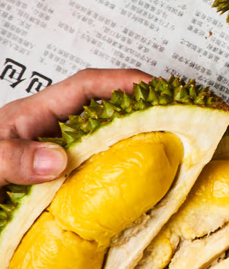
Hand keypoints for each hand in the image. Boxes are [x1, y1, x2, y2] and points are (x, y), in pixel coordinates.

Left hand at [0, 68, 151, 185]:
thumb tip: (58, 159)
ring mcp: (55, 157)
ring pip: (103, 140)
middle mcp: (47, 131)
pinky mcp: (58, 182)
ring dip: (131, 142)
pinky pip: (96, 171)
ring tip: (163, 148)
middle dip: (139, 106)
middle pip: (103, 108)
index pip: (84, 87)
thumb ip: (12, 159)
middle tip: (172, 116)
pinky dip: (117, 174)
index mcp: (31, 116)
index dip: (121, 81)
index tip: (153, 87)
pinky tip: (130, 186)